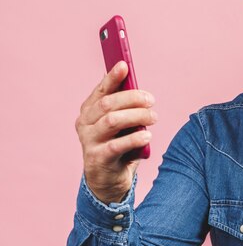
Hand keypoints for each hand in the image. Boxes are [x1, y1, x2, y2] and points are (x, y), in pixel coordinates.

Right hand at [74, 61, 156, 203]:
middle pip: (108, 104)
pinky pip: (117, 145)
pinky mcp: (97, 158)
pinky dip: (134, 138)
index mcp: (89, 111)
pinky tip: (147, 135)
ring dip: (137, 116)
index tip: (124, 65)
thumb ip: (126, 108)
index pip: (101, 90)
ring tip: (154, 117)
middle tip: (151, 100)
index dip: (112, 77)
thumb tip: (140, 91)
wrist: (107, 180)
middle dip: (133, 98)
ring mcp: (89, 141)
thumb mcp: (121, 124)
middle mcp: (85, 124)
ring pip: (112, 120)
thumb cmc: (118, 145)